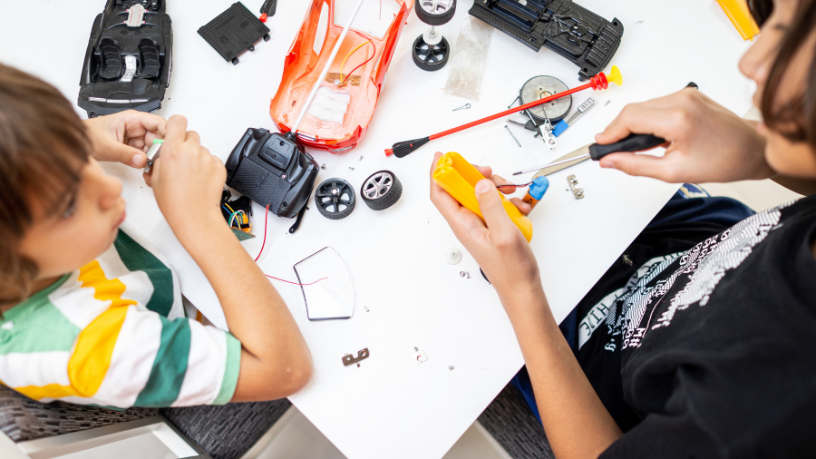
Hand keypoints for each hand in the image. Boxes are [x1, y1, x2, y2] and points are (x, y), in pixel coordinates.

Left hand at [85, 110, 166, 168]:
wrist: (75, 143)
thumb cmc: (87, 136)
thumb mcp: (106, 146)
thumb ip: (125, 154)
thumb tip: (142, 160)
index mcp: (132, 119)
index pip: (158, 122)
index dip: (167, 133)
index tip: (170, 147)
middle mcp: (136, 128)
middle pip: (158, 137)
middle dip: (160, 150)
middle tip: (158, 162)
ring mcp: (135, 138)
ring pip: (154, 148)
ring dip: (154, 158)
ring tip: (151, 168)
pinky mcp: (133, 149)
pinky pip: (146, 155)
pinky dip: (148, 163)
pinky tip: (146, 169)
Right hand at [149, 116, 225, 237]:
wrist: (194, 216)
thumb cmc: (175, 202)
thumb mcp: (155, 177)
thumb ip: (161, 159)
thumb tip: (163, 154)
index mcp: (174, 150)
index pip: (177, 121)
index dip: (175, 125)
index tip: (174, 131)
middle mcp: (192, 151)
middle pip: (190, 135)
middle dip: (185, 144)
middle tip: (181, 159)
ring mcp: (207, 158)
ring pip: (201, 148)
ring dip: (196, 156)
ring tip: (191, 174)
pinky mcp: (219, 166)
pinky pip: (212, 159)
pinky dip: (207, 166)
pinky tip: (200, 179)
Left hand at [430, 152, 540, 299]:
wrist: (522, 287)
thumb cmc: (510, 269)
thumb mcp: (503, 234)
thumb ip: (491, 206)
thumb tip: (479, 183)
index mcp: (462, 224)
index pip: (440, 193)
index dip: (438, 172)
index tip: (443, 156)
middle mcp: (468, 222)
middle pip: (461, 188)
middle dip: (475, 175)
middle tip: (490, 173)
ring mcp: (480, 223)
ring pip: (480, 194)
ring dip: (496, 188)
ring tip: (511, 193)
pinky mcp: (492, 225)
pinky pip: (495, 205)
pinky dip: (507, 201)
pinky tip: (519, 207)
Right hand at [595, 88, 771, 182]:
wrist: (752, 149)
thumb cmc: (724, 161)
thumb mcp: (673, 171)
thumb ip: (635, 165)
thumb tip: (610, 161)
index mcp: (678, 118)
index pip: (629, 117)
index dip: (610, 133)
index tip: (601, 145)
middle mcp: (682, 100)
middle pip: (634, 110)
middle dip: (620, 130)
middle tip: (613, 150)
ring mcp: (687, 95)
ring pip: (644, 106)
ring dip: (635, 125)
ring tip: (638, 146)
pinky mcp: (690, 95)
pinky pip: (658, 104)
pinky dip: (650, 119)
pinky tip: (656, 135)